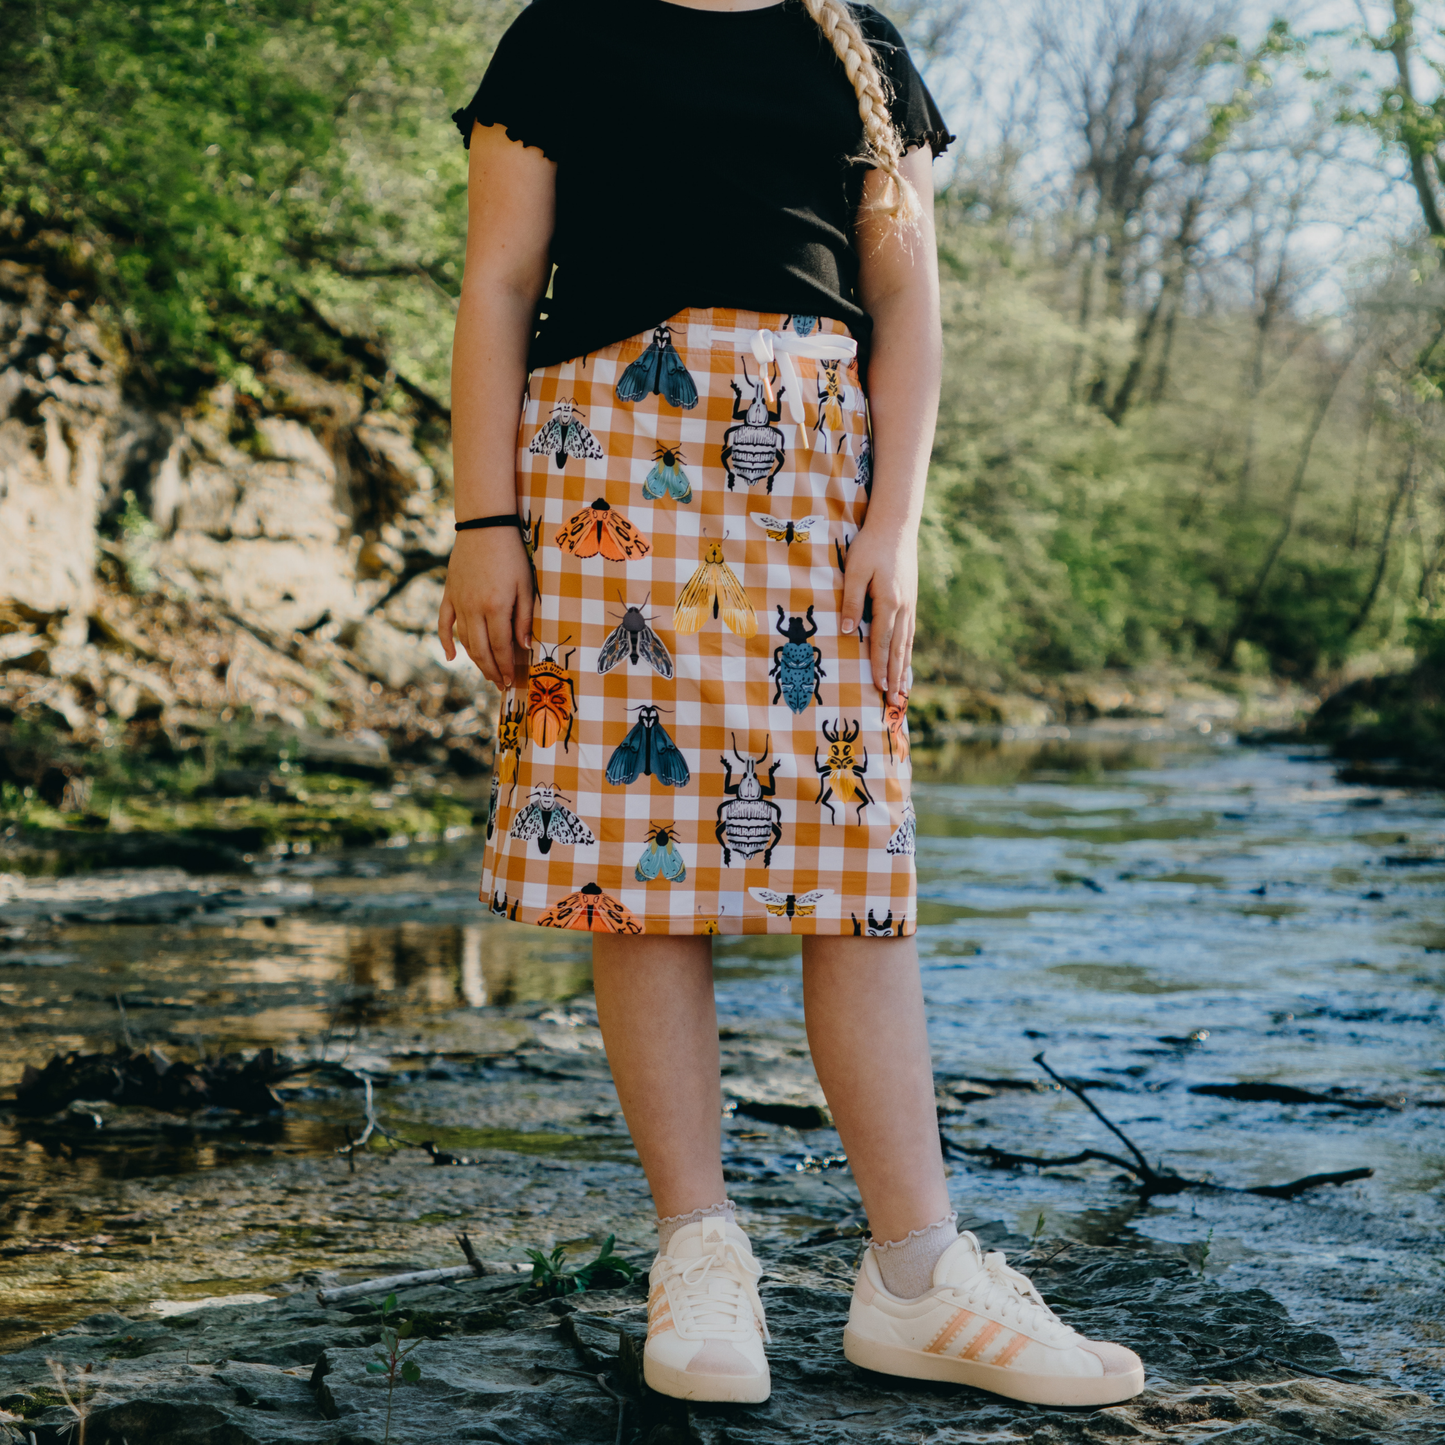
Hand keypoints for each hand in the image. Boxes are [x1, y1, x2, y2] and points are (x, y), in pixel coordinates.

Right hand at [438, 528, 533, 689]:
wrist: (484, 526)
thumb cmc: (512, 555)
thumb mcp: (526, 586)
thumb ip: (524, 618)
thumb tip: (523, 647)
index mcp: (495, 607)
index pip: (500, 647)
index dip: (505, 667)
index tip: (511, 681)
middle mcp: (473, 609)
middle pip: (480, 650)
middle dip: (491, 670)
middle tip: (499, 684)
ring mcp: (458, 602)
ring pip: (464, 640)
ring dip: (474, 660)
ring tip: (486, 673)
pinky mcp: (449, 594)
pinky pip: (443, 623)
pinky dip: (445, 641)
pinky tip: (451, 657)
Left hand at [839, 521, 916, 705]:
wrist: (896, 525)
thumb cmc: (870, 546)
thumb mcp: (854, 570)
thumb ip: (851, 601)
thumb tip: (847, 631)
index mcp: (888, 601)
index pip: (882, 641)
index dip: (879, 665)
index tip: (879, 687)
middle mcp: (903, 607)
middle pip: (898, 648)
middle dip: (895, 675)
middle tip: (894, 700)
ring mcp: (910, 604)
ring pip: (907, 642)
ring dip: (904, 667)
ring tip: (903, 690)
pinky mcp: (911, 600)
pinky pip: (910, 632)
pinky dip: (908, 651)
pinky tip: (906, 661)